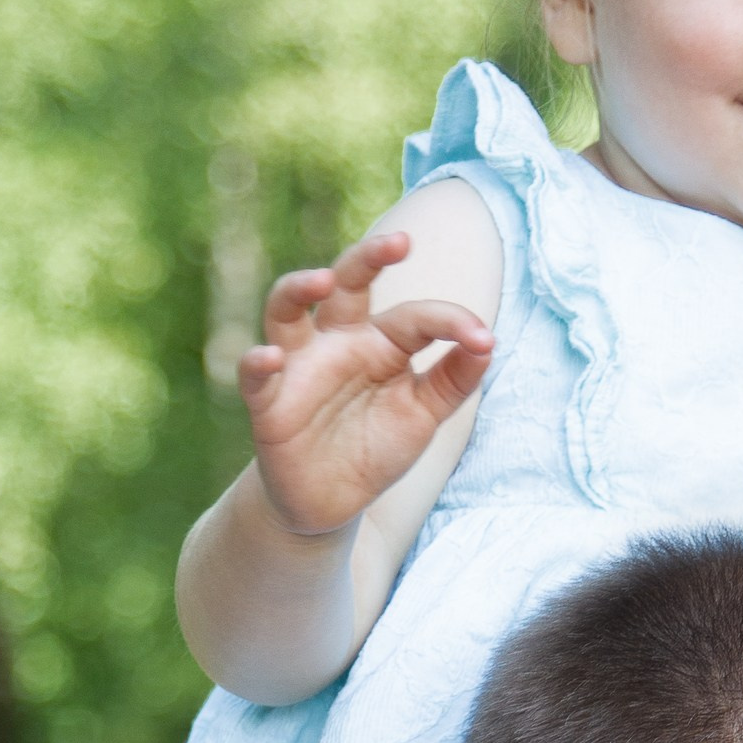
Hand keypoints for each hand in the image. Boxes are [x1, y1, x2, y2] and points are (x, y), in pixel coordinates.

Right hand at [236, 227, 493, 537]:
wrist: (333, 502)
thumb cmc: (376, 446)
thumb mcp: (423, 414)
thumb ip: (454, 380)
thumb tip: (488, 342)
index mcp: (380, 341)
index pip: (416, 317)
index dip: (450, 322)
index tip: (481, 339)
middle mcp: (337, 341)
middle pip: (345, 283)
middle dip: (368, 258)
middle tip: (399, 241)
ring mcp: (299, 366)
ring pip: (285, 309)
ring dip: (298, 288)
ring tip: (322, 281)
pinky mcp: (268, 402)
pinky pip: (254, 375)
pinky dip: (257, 363)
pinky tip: (269, 357)